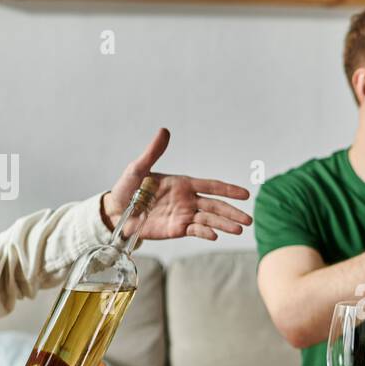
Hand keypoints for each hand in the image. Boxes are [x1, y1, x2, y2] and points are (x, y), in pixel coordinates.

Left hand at [104, 128, 252, 240]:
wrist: (116, 212)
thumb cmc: (126, 188)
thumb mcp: (138, 168)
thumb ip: (153, 152)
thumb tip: (164, 131)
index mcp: (183, 184)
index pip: (211, 186)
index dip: (228, 190)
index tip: (245, 194)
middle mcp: (187, 200)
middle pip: (215, 205)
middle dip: (232, 212)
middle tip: (248, 220)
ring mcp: (183, 215)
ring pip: (209, 220)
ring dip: (224, 224)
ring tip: (238, 229)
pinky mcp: (177, 229)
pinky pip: (195, 230)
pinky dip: (206, 232)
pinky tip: (215, 234)